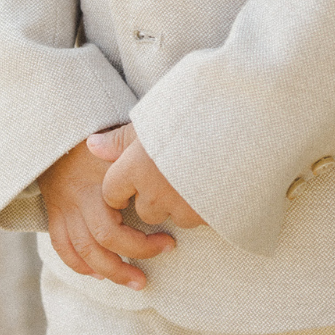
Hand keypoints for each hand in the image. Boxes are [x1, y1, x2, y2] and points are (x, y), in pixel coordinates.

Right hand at [36, 138, 174, 288]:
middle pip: (100, 245)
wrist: (57, 128)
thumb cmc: (97, 134)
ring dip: (110, 272)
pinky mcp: (54, 213)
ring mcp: (64, 208)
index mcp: (97, 184)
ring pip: (82, 252)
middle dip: (129, 262)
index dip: (144, 243)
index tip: (169, 242)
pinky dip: (80, 265)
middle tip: (156, 265)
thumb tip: (162, 152)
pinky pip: (62, 247)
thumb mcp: (120, 138)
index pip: (114, 230)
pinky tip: (99, 274)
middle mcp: (78, 200)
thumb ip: (136, 151)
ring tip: (136, 281)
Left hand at [86, 122, 205, 229]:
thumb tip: (92, 145)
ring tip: (195, 174)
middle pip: (143, 211)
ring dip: (179, 204)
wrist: (243, 124)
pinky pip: (198, 220)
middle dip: (154, 198)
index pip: (112, 192)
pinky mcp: (208, 217)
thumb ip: (122, 138)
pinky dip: (202, 208)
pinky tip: (213, 183)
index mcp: (137, 166)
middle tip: (172, 171)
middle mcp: (156, 192)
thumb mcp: (154, 118)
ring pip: (172, 217)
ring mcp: (182, 207)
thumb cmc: (193, 114)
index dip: (121, 187)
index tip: (132, 180)